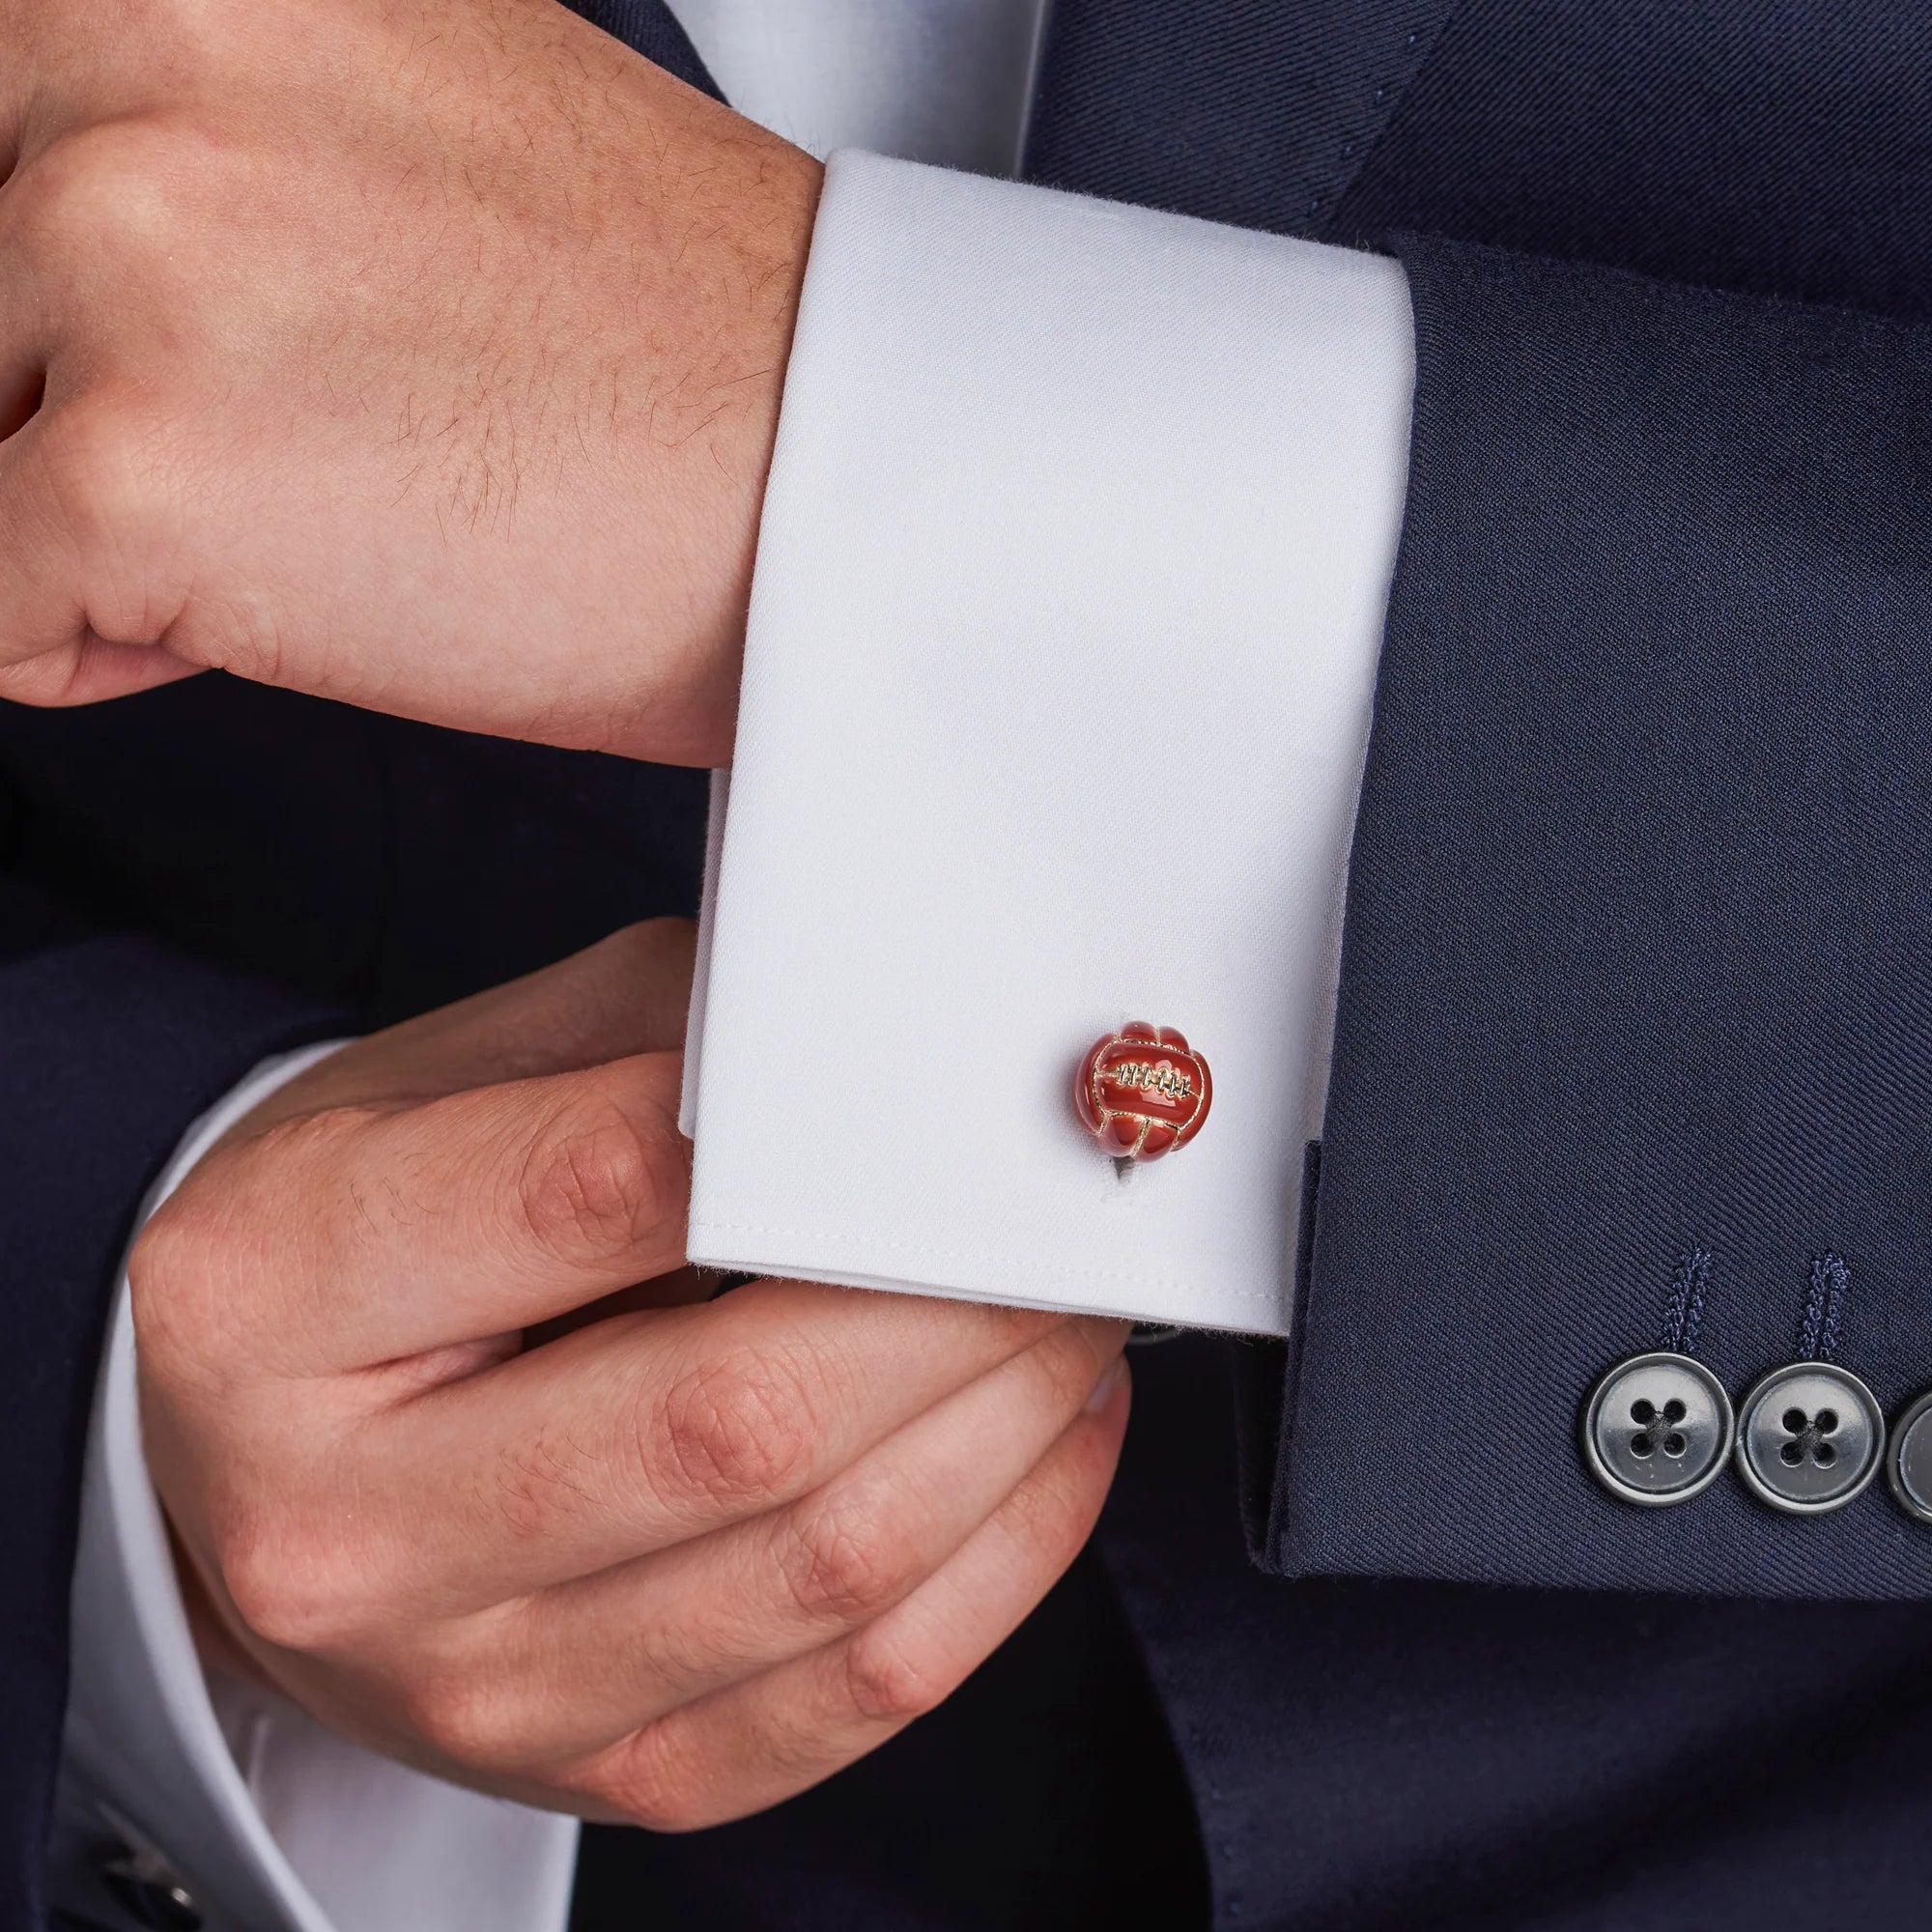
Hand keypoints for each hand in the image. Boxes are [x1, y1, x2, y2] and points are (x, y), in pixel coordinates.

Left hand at [0, 0, 819, 764]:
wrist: (838, 477)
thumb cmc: (671, 339)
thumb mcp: (384, 110)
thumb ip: (184, 126)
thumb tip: (32, 230)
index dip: (50, 272)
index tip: (138, 342)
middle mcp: (126, 52)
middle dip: (60, 390)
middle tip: (268, 425)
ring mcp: (128, 257)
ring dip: (87, 514)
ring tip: (310, 509)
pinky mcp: (143, 470)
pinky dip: (97, 642)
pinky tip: (286, 601)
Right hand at [132, 922, 1130, 1826]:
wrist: (252, 1466)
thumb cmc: (353, 1244)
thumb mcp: (435, 1085)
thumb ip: (649, 1040)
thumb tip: (883, 1048)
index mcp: (272, 1301)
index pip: (589, 1194)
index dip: (808, 1141)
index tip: (946, 1104)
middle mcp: (352, 1530)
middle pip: (739, 1419)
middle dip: (959, 1301)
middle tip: (1057, 1218)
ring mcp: (484, 1683)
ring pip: (831, 1566)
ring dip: (1011, 1420)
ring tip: (1069, 1313)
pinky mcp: (608, 1765)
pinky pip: (860, 1687)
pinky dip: (1003, 1552)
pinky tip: (1043, 1440)